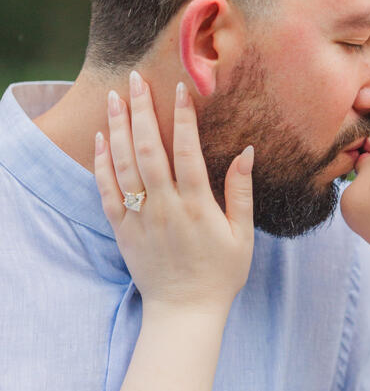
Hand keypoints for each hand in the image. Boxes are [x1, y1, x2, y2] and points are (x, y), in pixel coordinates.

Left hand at [94, 73, 253, 315]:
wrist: (184, 312)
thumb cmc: (219, 274)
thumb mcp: (242, 234)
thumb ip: (240, 191)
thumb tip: (246, 151)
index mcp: (197, 206)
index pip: (187, 151)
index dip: (183, 117)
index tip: (180, 88)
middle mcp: (165, 207)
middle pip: (148, 149)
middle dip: (142, 110)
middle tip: (136, 78)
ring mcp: (140, 217)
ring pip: (124, 164)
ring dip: (118, 127)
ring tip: (116, 97)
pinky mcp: (123, 229)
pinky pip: (107, 190)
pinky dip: (102, 163)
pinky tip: (102, 137)